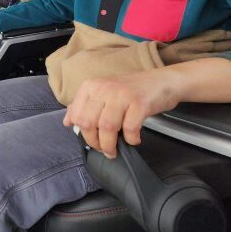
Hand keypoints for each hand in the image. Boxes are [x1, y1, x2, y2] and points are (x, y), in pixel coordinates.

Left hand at [62, 70, 180, 158]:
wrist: (163, 81)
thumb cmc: (132, 90)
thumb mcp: (104, 93)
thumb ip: (84, 106)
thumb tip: (67, 122)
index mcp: (92, 86)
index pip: (77, 114)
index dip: (82, 132)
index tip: (91, 140)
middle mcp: (104, 88)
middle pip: (89, 122)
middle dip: (94, 142)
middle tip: (103, 149)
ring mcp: (122, 95)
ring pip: (107, 127)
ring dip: (109, 145)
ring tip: (114, 151)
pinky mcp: (139, 103)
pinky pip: (129, 128)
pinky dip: (130, 139)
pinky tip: (133, 140)